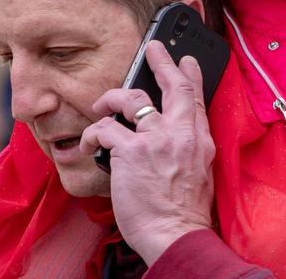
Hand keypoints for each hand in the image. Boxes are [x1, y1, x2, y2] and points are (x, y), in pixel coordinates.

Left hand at [78, 42, 215, 265]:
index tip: (185, 60)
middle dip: (161, 62)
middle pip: (172, 86)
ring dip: (111, 98)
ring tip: (100, 106)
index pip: (196, 99)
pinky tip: (86, 143)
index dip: (190, 75)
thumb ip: (186, 150)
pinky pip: (105, 128)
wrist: (176, 236)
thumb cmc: (183, 214)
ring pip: (131, 99)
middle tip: (152, 48)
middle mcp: (180, 135)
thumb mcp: (199, 174)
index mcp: (199, 142)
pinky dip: (91, 133)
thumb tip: (171, 137)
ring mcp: (155, 140)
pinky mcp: (130, 152)